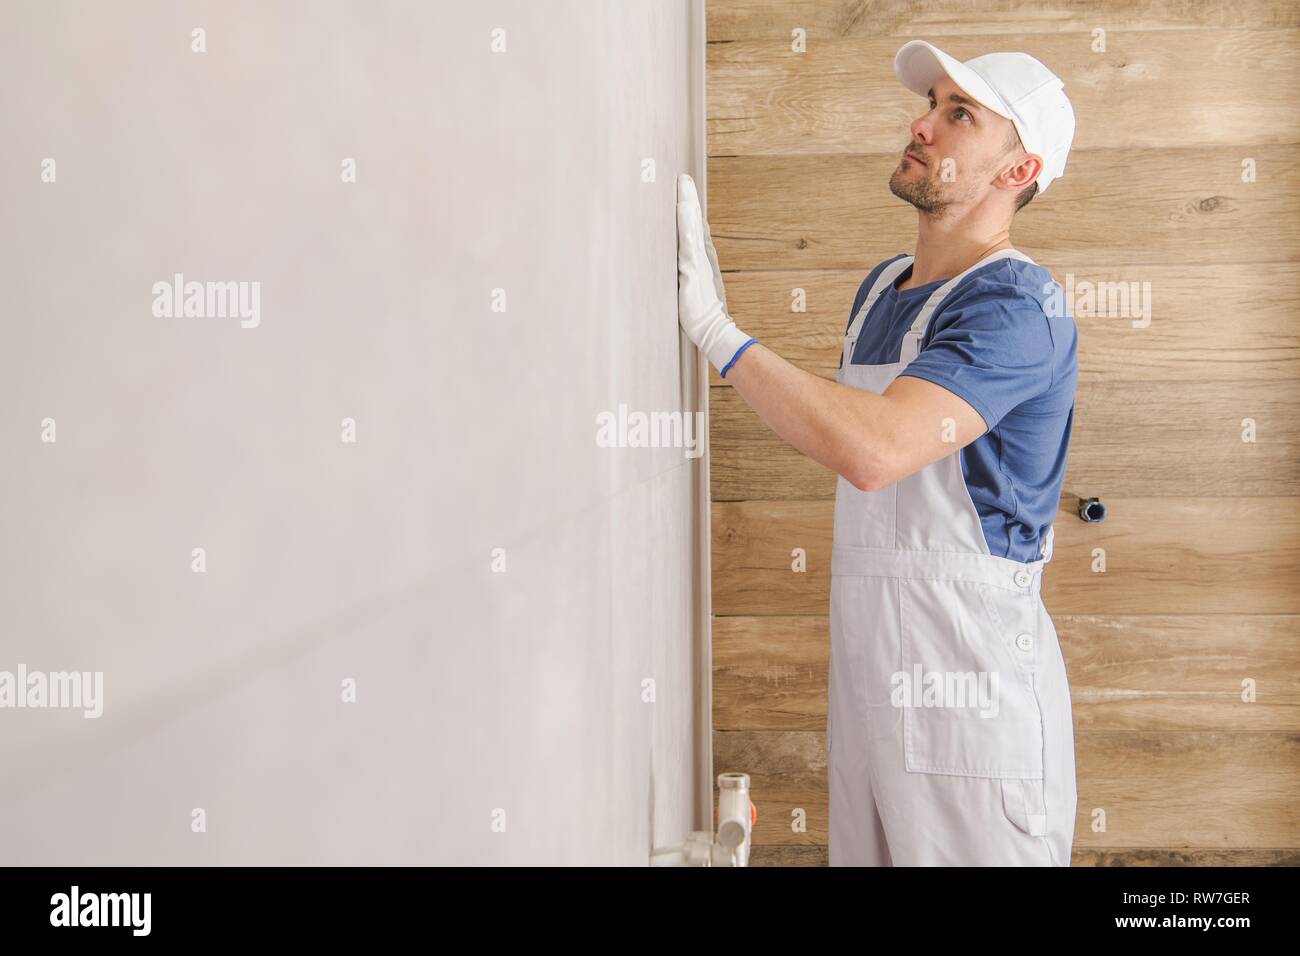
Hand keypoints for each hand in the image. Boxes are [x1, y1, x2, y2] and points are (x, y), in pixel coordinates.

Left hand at [676, 174, 753, 374]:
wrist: (713, 328)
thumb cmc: (702, 311)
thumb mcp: (693, 288)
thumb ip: (688, 274)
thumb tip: (681, 266)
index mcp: (701, 260)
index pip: (694, 229)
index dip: (689, 209)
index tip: (685, 189)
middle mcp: (701, 257)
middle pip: (694, 223)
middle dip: (689, 199)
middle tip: (684, 178)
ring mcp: (698, 263)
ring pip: (691, 230)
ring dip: (687, 207)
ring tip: (683, 187)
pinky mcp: (691, 272)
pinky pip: (687, 246)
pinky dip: (685, 228)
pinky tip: (682, 214)